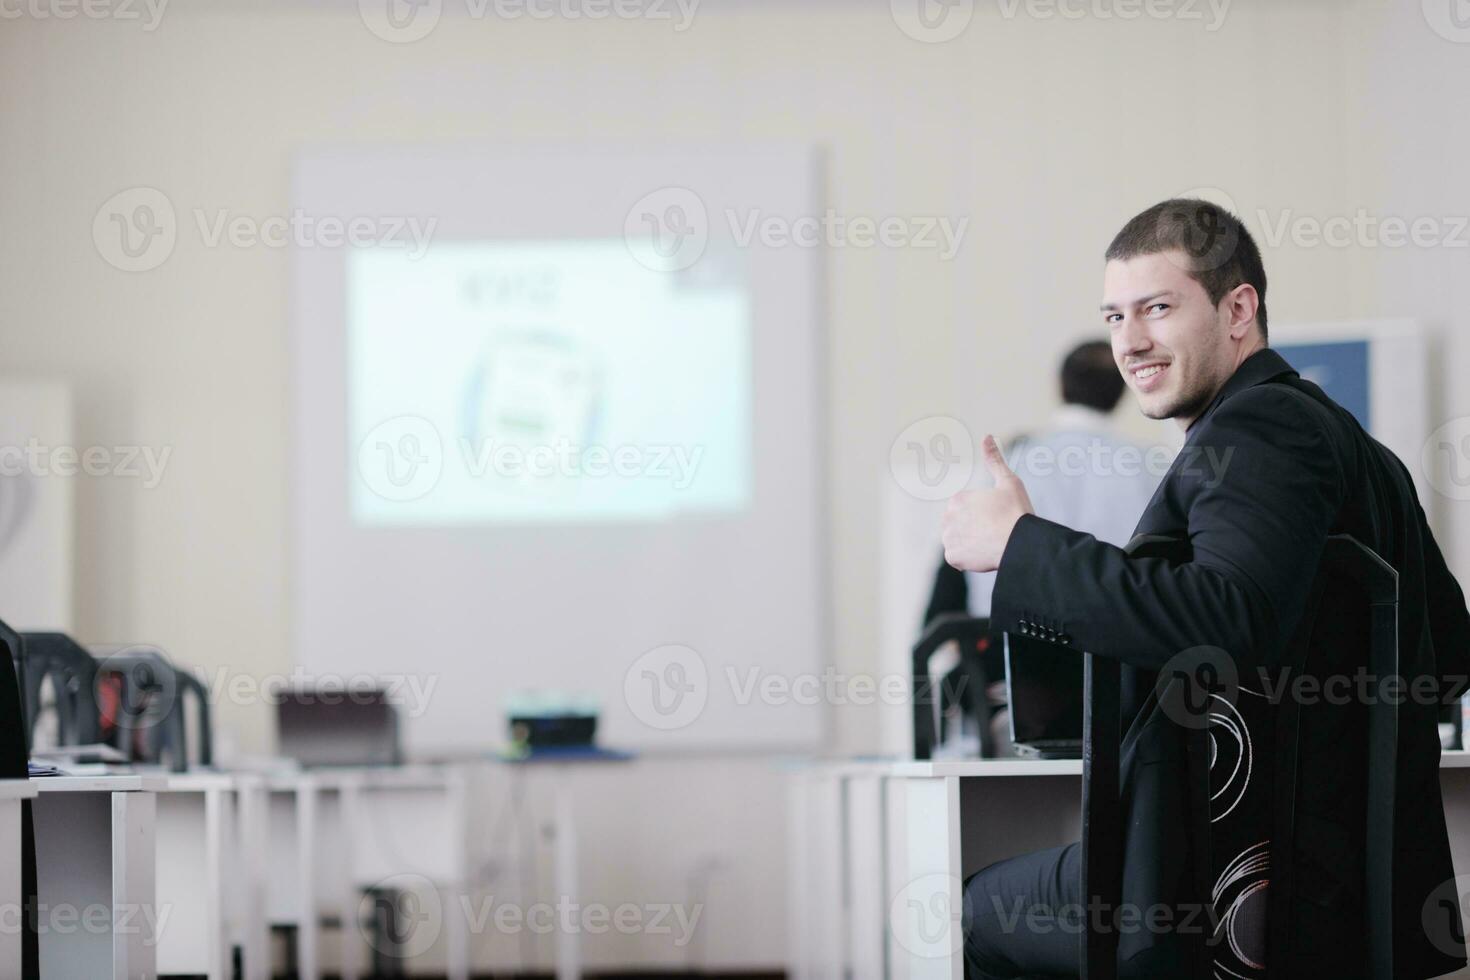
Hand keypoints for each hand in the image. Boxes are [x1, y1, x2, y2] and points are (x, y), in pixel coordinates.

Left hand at [941, 435, 1034, 571]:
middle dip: (973, 529)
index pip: (965, 511)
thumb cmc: (1016, 511)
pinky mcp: (952, 557)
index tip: (996, 519)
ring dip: (969, 544)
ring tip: (989, 543)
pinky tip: (983, 553)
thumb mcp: (1008, 481)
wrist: (1020, 541)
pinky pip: (957, 558)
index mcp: (957, 500)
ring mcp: (948, 538)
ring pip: (957, 541)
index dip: (983, 516)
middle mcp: (947, 517)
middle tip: (994, 532)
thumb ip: (994, 459)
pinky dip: (967, 559)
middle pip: (959, 526)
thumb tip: (986, 436)